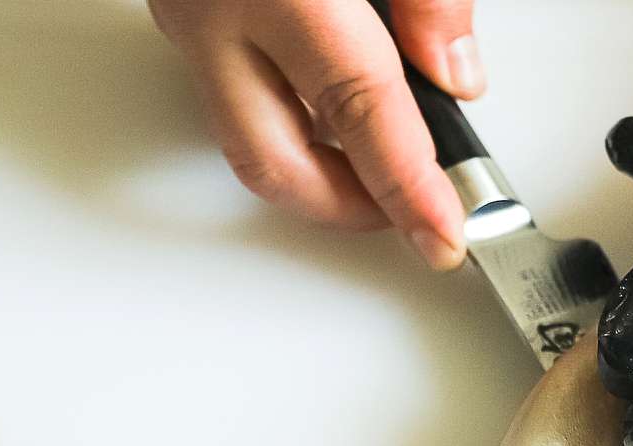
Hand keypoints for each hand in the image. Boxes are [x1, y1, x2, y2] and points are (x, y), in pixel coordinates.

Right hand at [149, 0, 482, 268]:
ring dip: (317, 169)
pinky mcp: (177, 10)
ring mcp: (184, 15)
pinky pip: (232, 92)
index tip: (443, 234)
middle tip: (416, 214)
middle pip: (277, 162)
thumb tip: (454, 75)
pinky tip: (330, 116)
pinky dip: (288, 120)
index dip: (407, 186)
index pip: (358, 111)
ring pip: (246, 138)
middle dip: (351, 208)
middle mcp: (214, 10)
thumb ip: (429, 0)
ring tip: (381, 169)